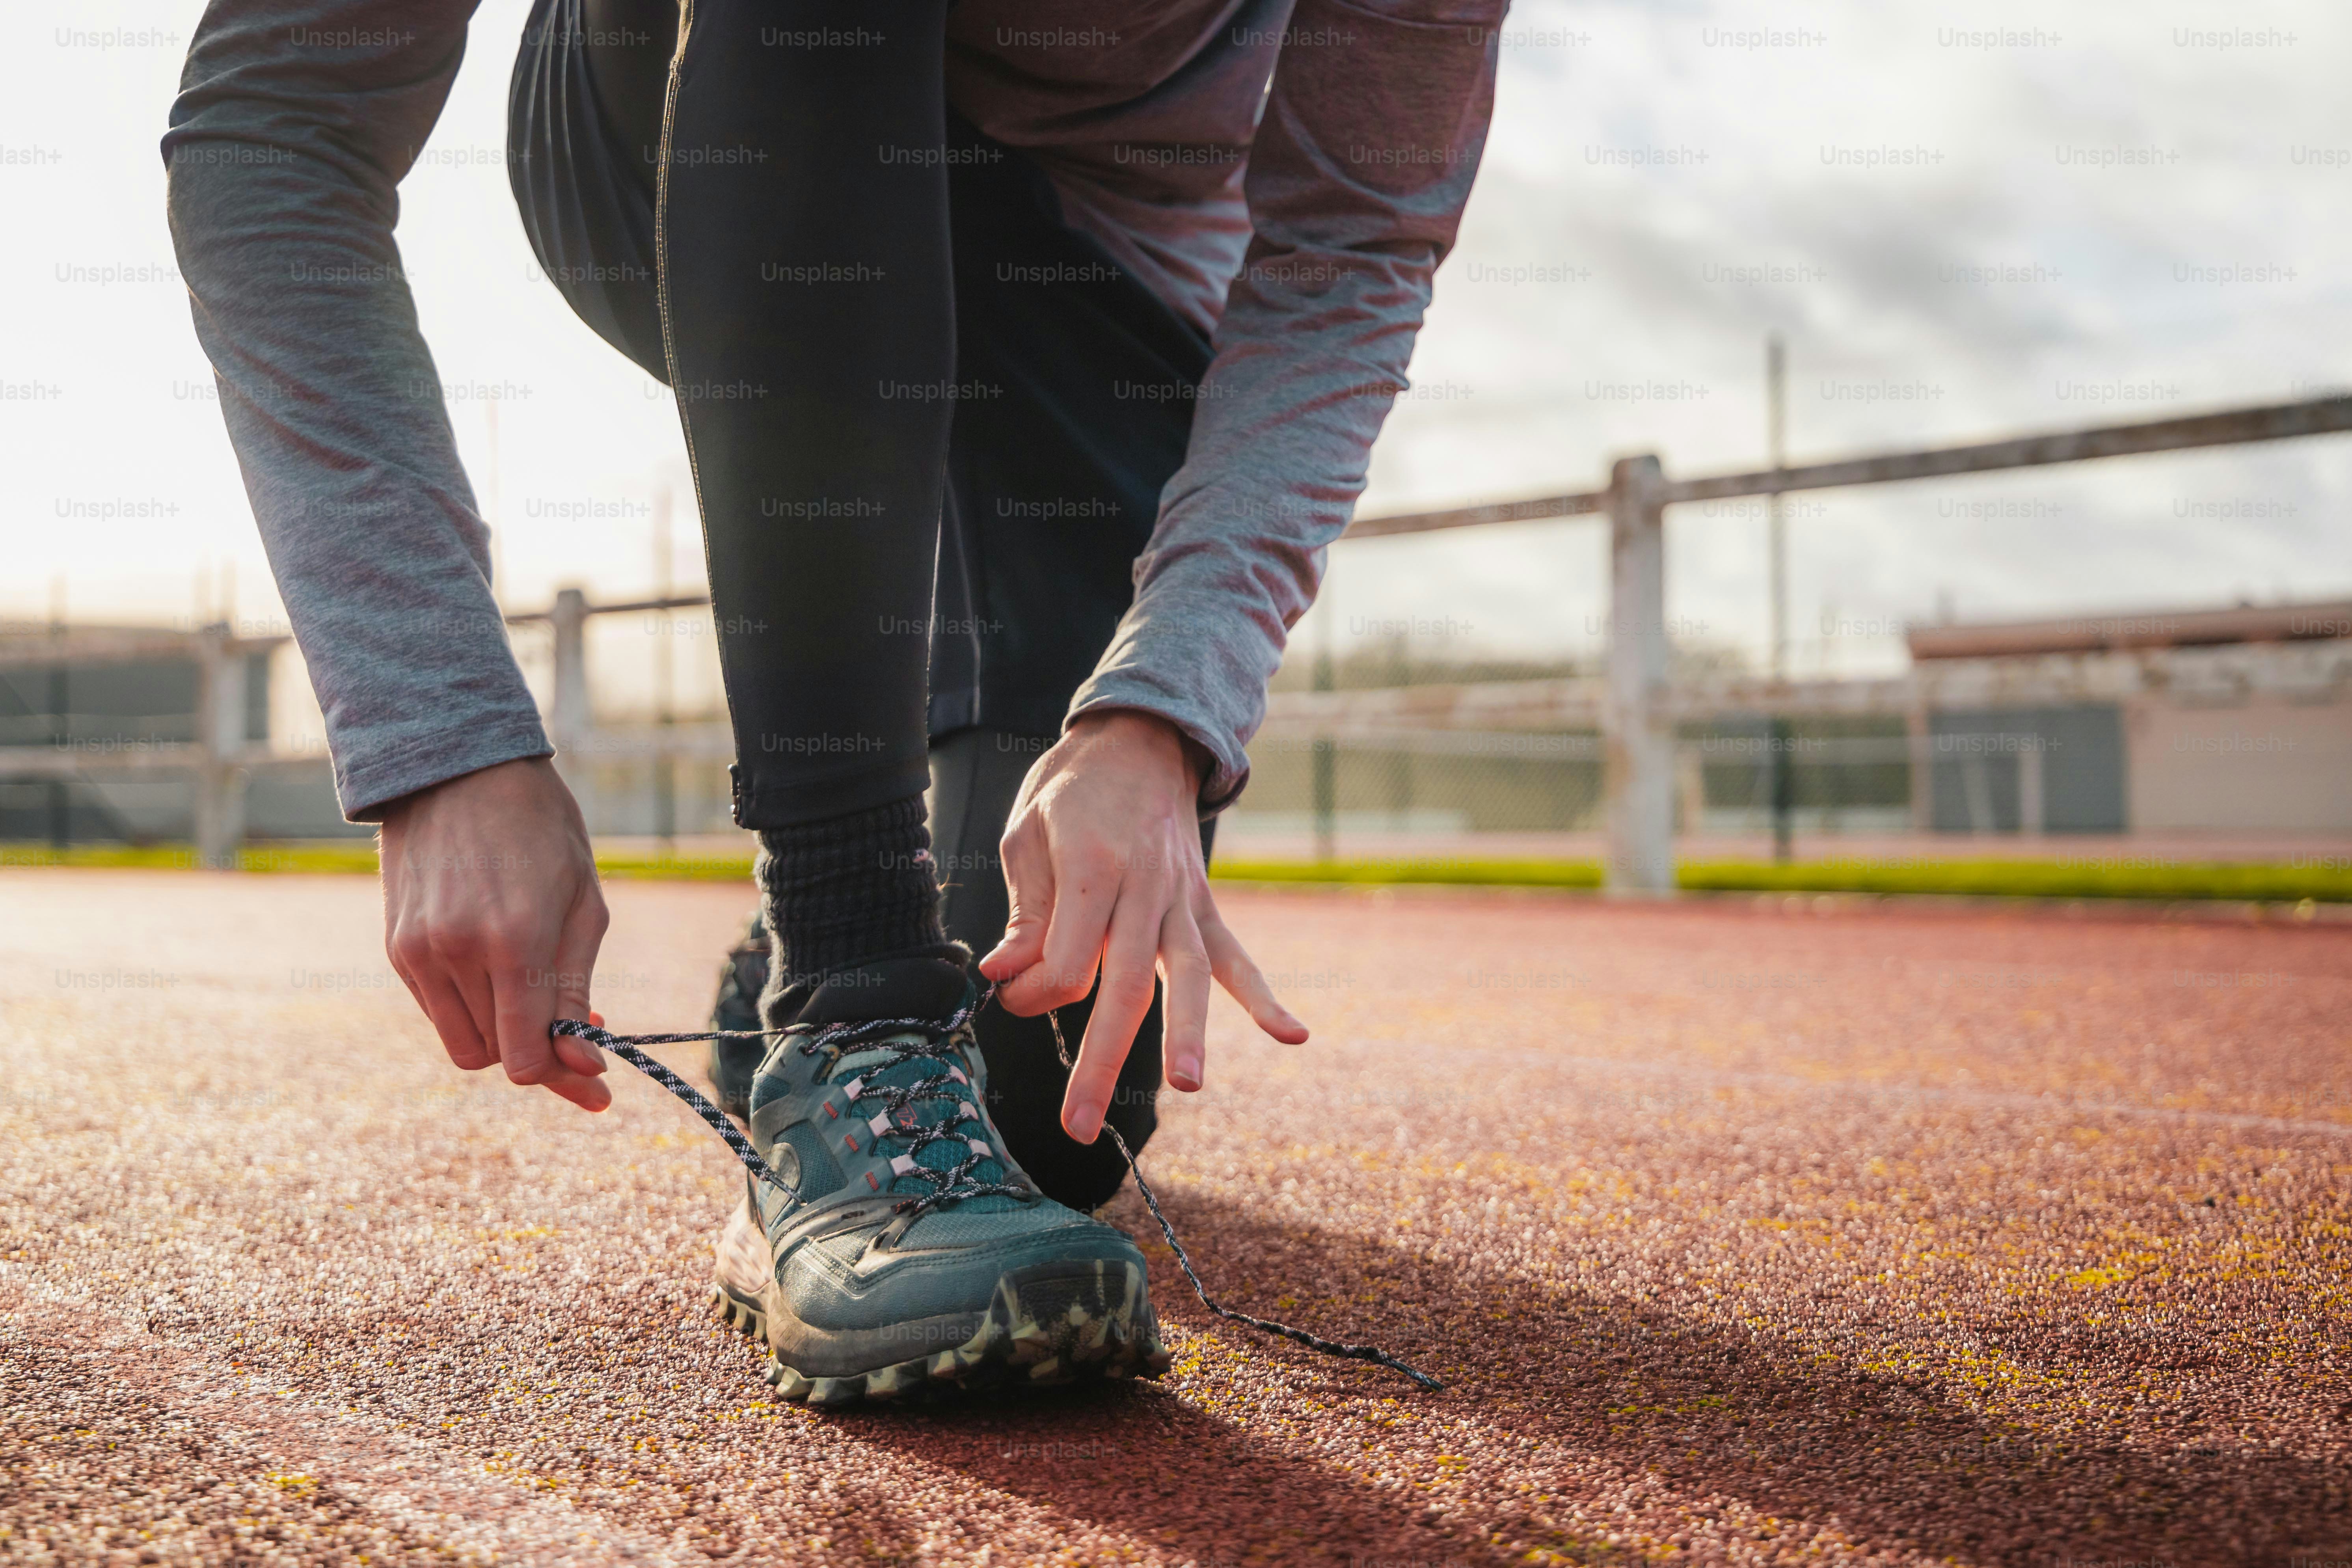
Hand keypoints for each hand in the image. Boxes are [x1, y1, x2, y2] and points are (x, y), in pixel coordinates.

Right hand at [379, 756, 611, 1110]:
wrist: (459, 769)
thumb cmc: (542, 831)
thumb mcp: (584, 905)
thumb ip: (577, 992)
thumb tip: (585, 1066)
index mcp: (512, 942)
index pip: (524, 1056)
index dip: (562, 1078)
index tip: (596, 1085)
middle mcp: (455, 953)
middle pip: (494, 1056)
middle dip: (539, 1054)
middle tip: (576, 1029)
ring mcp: (417, 952)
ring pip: (461, 1041)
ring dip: (503, 1032)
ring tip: (537, 990)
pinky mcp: (396, 948)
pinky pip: (437, 1010)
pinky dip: (471, 1007)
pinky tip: (498, 969)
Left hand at [978, 710, 1306, 1142]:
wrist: (1139, 737)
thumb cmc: (1073, 789)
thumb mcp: (1028, 834)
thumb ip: (1027, 912)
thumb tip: (1005, 975)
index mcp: (1093, 868)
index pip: (1065, 963)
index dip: (1030, 993)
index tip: (1008, 992)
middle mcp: (1145, 888)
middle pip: (1124, 987)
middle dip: (1100, 1060)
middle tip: (1079, 1126)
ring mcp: (1183, 898)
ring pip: (1188, 978)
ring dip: (1189, 1035)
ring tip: (1190, 1086)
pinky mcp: (1205, 904)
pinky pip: (1236, 956)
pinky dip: (1264, 997)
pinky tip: (1293, 1036)